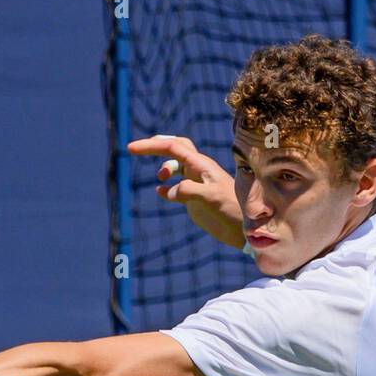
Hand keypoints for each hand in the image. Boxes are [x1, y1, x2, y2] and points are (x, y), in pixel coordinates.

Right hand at [127, 135, 244, 248]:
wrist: (245, 229)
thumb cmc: (232, 211)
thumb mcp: (212, 198)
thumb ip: (189, 190)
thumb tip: (166, 190)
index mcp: (201, 165)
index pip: (172, 147)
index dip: (151, 146)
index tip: (130, 149)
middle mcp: (198, 171)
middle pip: (174, 148)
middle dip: (155, 146)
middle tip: (135, 149)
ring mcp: (197, 184)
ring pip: (176, 165)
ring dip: (164, 167)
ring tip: (160, 178)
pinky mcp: (195, 199)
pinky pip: (177, 186)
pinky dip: (166, 187)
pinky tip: (160, 192)